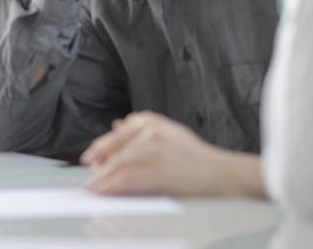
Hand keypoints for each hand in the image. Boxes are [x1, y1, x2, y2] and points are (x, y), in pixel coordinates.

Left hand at [80, 111, 264, 197]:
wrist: (221, 173)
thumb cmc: (197, 157)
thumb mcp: (169, 134)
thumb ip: (142, 131)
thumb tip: (117, 125)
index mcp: (152, 120)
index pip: (118, 134)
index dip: (101, 148)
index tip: (91, 158)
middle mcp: (152, 130)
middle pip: (115, 149)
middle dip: (99, 165)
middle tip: (91, 177)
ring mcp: (155, 149)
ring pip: (119, 165)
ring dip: (102, 178)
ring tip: (94, 187)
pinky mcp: (158, 170)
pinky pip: (127, 179)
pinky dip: (112, 186)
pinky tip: (104, 191)